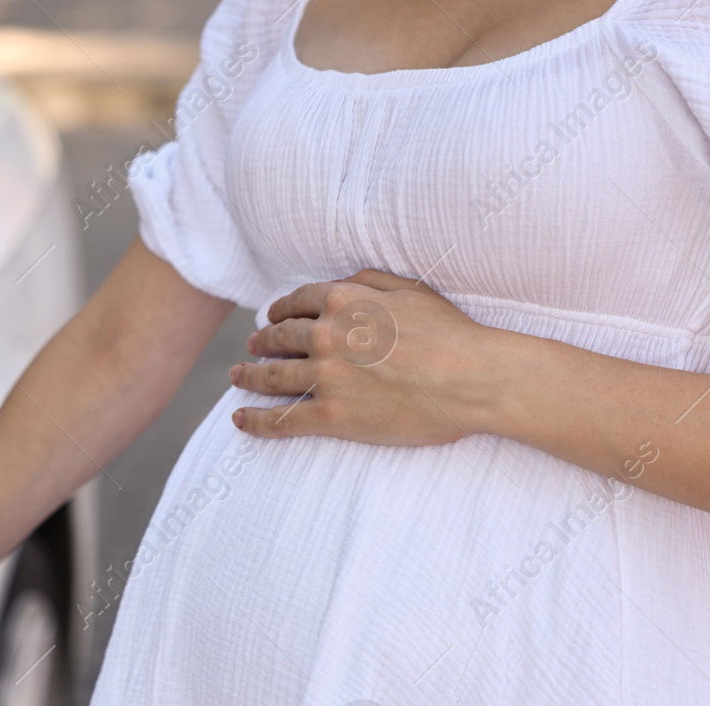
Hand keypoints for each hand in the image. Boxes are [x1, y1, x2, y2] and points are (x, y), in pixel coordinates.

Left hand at [230, 270, 510, 443]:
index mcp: (343, 300)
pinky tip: (239, 420)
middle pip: (279, 339)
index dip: (280, 312)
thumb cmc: (450, 334)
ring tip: (238, 377)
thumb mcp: (410, 290)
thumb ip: (368, 281)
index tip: (272, 318)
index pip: (297, 304)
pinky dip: (255, 421)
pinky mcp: (331, 416)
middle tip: (252, 348)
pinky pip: (282, 420)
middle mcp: (326, 335)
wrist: (471, 380)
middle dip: (261, 342)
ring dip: (249, 377)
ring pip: (271, 377)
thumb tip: (339, 283)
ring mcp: (325, 377)